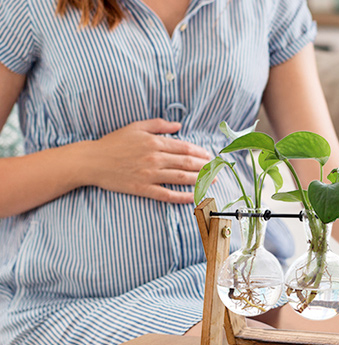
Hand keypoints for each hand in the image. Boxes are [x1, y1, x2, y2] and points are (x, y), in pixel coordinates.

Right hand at [88, 119, 212, 202]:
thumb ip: (159, 125)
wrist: (92, 161)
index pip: (185, 148)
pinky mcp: (143, 189)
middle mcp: (155, 158)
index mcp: (154, 142)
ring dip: (200, 180)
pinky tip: (195, 197)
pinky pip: (167, 194)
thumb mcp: (136, 127)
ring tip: (213, 181)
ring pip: (181, 178)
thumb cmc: (113, 142)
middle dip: (206, 167)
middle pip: (187, 163)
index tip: (210, 156)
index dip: (201, 152)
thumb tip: (179, 125)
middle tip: (218, 169)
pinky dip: (182, 196)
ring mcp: (149, 175)